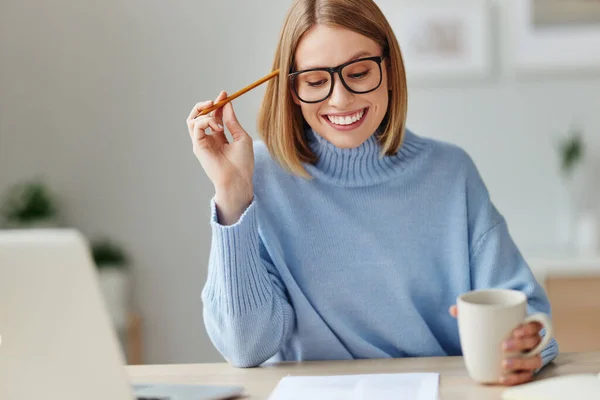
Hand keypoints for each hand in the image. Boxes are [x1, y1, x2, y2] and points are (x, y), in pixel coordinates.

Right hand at [186, 91, 253, 223]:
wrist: (238, 179)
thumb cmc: (243, 162)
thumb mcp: (241, 136)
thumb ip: (232, 121)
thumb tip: (227, 104)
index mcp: (219, 137)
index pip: (214, 116)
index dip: (218, 104)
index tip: (224, 94)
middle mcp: (208, 139)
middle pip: (199, 116)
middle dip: (206, 104)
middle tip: (216, 100)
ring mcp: (202, 142)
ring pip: (192, 119)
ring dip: (204, 111)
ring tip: (217, 116)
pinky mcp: (198, 146)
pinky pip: (195, 126)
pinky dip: (205, 120)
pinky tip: (217, 126)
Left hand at [449, 305, 542, 385]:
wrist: (501, 341)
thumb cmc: (497, 327)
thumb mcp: (486, 318)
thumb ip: (471, 312)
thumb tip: (453, 309)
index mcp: (525, 325)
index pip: (536, 324)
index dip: (529, 327)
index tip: (515, 330)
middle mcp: (532, 341)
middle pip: (534, 341)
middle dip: (521, 344)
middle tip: (504, 345)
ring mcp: (531, 355)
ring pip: (534, 360)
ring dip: (521, 362)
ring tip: (504, 364)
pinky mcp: (526, 369)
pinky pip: (527, 376)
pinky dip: (516, 378)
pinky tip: (503, 378)